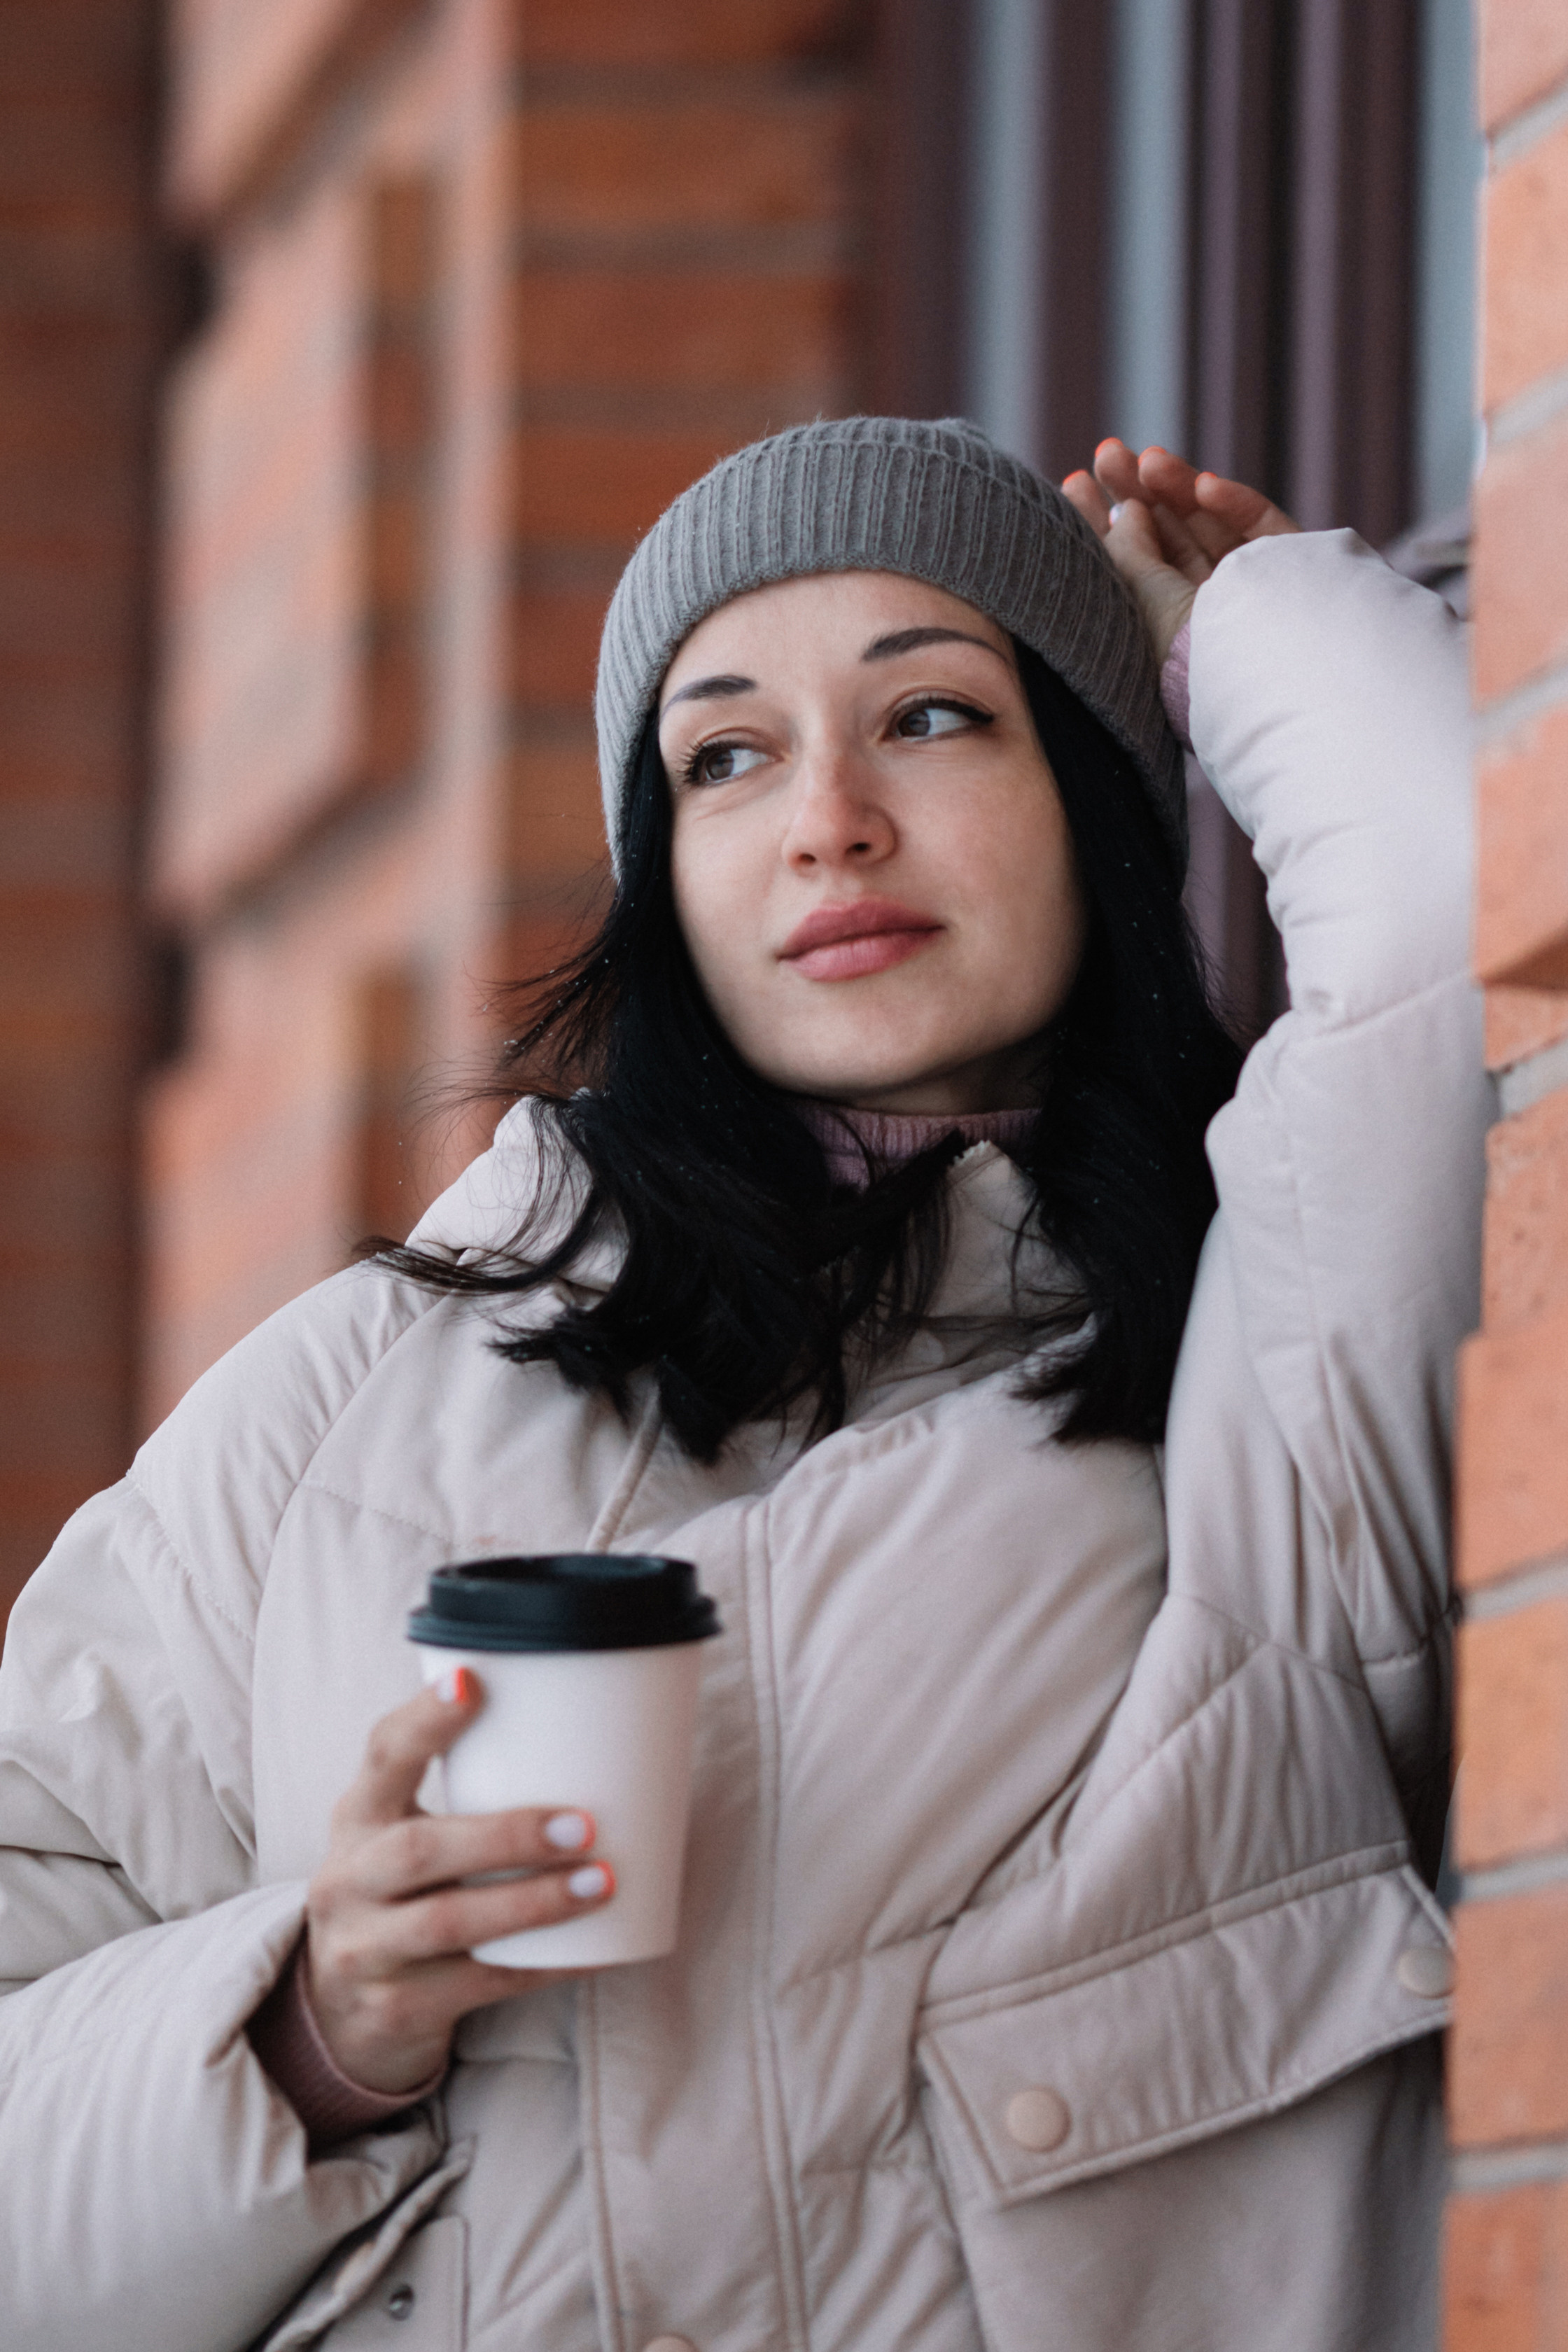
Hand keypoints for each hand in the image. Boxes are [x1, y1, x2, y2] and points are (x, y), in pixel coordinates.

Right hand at [304, 1669, 612, 2095]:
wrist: (339, 2012)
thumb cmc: (399, 1895)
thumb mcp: (400, 1835)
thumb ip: (465, 1791)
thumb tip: (585, 1727)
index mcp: (357, 1817)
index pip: (382, 1755)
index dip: (424, 1718)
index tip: (473, 1681)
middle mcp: (348, 1881)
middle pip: (418, 1851)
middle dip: (504, 1836)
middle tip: (582, 1824)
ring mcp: (364, 1951)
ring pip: (446, 1923)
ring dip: (530, 1903)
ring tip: (599, 1883)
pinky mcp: (394, 2009)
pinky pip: (479, 1986)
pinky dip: (542, 1966)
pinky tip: (596, 1952)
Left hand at [1063, 440, 1299, 665]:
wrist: (1261, 675)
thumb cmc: (1187, 652)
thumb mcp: (1138, 597)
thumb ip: (1126, 549)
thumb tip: (1125, 509)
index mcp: (1164, 637)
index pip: (1131, 568)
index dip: (1104, 524)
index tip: (1076, 481)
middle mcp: (1207, 618)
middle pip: (1168, 542)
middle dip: (1137, 494)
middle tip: (1107, 452)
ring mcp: (1252, 595)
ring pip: (1210, 529)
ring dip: (1178, 490)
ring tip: (1150, 459)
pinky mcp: (1293, 574)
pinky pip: (1261, 530)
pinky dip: (1234, 505)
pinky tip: (1204, 485)